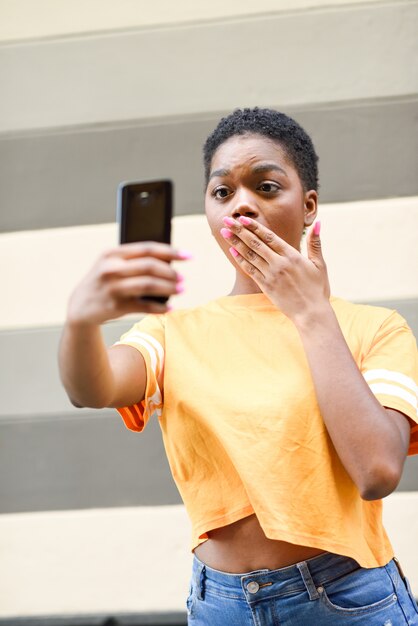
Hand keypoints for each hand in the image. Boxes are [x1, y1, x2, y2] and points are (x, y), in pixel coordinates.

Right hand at [67, 242, 189, 325]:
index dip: (171, 251)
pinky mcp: (115, 306)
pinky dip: (160, 307)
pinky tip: (169, 308)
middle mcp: (110, 269)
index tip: (188, 256)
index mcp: (112, 253)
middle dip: (171, 272)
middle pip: (149, 266)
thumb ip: (134, 260)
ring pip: (149, 285)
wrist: (80, 306)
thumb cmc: (104, 281)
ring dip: (169, 288)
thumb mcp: (112, 264)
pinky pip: (144, 306)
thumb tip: (169, 261)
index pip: (147, 248)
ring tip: (180, 290)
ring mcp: (112, 288)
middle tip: (182, 278)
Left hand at [220, 217, 330, 324]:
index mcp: (292, 255)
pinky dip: (240, 260)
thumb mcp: (319, 264)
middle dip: (239, 231)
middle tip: (227, 221)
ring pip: (250, 255)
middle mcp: (279, 263)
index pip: (269, 237)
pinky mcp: (266, 286)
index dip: (254, 227)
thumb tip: (318, 223)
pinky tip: (232, 251)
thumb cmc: (317, 289)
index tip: (243, 218)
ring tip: (225, 233)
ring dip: (236, 243)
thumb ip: (315, 243)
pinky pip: (250, 270)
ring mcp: (271, 275)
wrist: (311, 313)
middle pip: (256, 243)